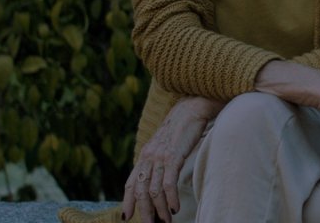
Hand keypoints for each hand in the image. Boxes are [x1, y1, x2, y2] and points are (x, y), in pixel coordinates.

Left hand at [121, 97, 222, 221]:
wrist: (192, 108)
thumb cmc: (182, 127)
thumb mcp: (165, 144)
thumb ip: (159, 159)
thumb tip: (159, 176)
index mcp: (145, 155)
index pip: (131, 183)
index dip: (127, 201)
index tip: (126, 217)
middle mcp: (149, 157)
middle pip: (141, 191)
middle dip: (144, 211)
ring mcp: (160, 157)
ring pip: (154, 191)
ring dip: (160, 209)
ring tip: (166, 221)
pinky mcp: (173, 156)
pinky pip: (168, 183)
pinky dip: (171, 198)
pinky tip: (175, 208)